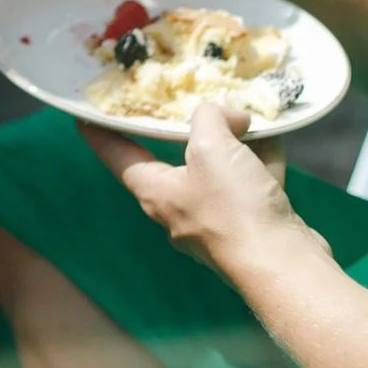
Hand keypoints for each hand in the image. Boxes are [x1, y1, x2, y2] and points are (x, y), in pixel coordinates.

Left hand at [78, 107, 320, 279]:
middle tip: (180, 100)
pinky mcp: (248, 225)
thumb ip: (208, 118)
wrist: (284, 266)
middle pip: (170, 159)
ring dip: (229, 142)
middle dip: (180, 130)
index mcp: (156, 192)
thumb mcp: (212, 147)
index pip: (116, 155)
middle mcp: (179, 208)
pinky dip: (258, 160)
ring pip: (215, 170)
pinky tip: (274, 139)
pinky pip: (248, 183)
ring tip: (242, 115)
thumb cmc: (234, 208)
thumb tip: (224, 116)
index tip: (83, 116)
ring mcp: (214, 221)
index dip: (99, 132)